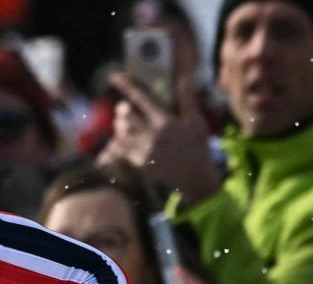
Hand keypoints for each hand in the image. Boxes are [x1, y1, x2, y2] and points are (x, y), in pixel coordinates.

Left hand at [107, 74, 220, 206]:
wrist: (196, 179)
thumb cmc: (199, 149)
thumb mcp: (196, 122)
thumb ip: (187, 100)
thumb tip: (185, 78)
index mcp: (164, 120)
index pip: (141, 98)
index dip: (126, 86)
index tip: (114, 76)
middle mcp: (152, 134)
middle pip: (125, 115)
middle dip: (122, 110)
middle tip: (123, 110)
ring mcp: (145, 149)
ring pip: (120, 133)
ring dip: (119, 128)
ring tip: (122, 127)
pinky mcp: (141, 164)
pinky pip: (120, 153)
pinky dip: (115, 148)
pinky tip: (113, 146)